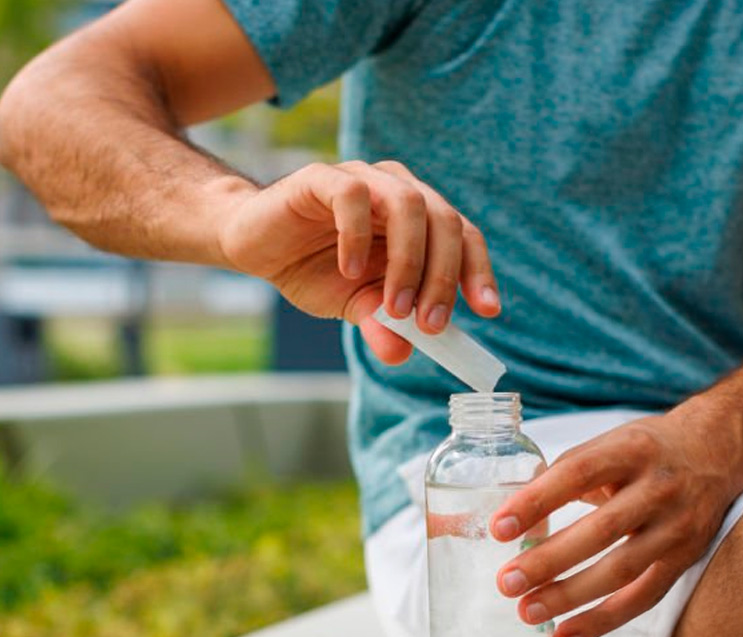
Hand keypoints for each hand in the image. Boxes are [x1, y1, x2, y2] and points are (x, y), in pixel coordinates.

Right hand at [217, 160, 499, 363]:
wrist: (255, 245)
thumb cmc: (315, 269)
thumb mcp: (355, 305)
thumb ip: (383, 324)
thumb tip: (403, 354)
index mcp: (418, 218)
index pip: (463, 235)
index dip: (478, 272)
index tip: (487, 312)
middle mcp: (397, 190)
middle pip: (444, 221)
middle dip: (443, 277)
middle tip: (430, 323)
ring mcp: (362, 179)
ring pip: (408, 204)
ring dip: (409, 261)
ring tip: (393, 307)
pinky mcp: (320, 177)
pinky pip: (353, 196)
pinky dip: (358, 236)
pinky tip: (350, 271)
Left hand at [489, 405, 742, 636]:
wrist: (717, 451)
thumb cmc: (646, 450)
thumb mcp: (609, 444)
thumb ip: (562, 474)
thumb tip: (508, 514)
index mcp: (631, 450)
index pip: (578, 474)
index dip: (536, 501)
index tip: (499, 528)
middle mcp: (659, 488)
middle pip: (600, 530)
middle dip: (549, 560)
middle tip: (506, 581)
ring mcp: (676, 527)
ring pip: (621, 570)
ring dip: (570, 596)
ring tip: (527, 611)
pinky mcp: (684, 559)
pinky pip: (642, 599)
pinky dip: (601, 621)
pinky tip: (563, 636)